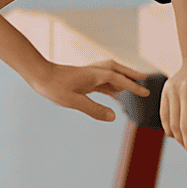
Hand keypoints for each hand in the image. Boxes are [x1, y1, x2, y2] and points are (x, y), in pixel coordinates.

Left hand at [29, 60, 151, 121]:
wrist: (40, 75)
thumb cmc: (55, 87)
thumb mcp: (73, 101)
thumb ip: (94, 109)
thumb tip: (113, 117)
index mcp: (94, 75)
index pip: (119, 79)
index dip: (132, 86)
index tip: (145, 92)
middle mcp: (94, 72)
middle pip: (118, 70)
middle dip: (132, 74)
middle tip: (146, 78)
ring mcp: (89, 75)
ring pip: (111, 74)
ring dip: (123, 78)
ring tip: (133, 86)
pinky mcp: (84, 79)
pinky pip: (103, 81)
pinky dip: (113, 85)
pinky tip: (115, 93)